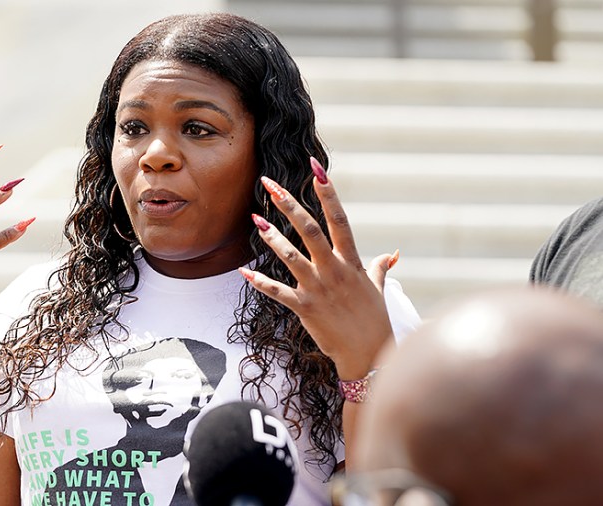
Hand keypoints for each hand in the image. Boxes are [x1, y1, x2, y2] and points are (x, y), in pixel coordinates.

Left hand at [239, 157, 396, 379]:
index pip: (339, 220)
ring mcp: (319, 289)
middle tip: (270, 184)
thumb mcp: (378, 289)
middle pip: (310, 230)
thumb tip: (393, 254)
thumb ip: (380, 267)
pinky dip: (260, 282)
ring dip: (272, 238)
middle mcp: (334, 270)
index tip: (316, 169)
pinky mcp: (305, 308)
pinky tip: (244, 271)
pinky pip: (278, 292)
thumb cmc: (374, 320)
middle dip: (289, 205)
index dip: (327, 193)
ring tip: (255, 219)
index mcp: (351, 262)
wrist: (370, 355)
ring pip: (291, 257)